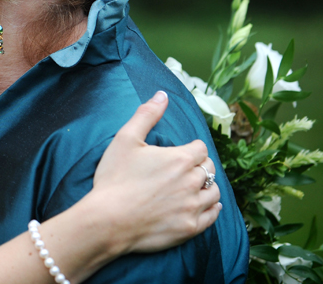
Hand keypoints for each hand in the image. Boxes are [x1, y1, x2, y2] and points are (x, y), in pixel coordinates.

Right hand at [91, 90, 221, 253]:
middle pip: (209, 168)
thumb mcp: (125, 139)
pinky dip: (212, 208)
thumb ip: (146, 114)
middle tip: (185, 168)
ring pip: (214, 192)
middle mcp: (192, 182)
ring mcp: (192, 207)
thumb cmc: (114, 178)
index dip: (191, 147)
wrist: (108, 220)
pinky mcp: (190, 228)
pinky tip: (206, 205)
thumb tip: (162, 95)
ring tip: (195, 186)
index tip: (181, 152)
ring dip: (207, 186)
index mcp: (179, 159)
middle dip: (199, 165)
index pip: (200, 148)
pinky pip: (212, 216)